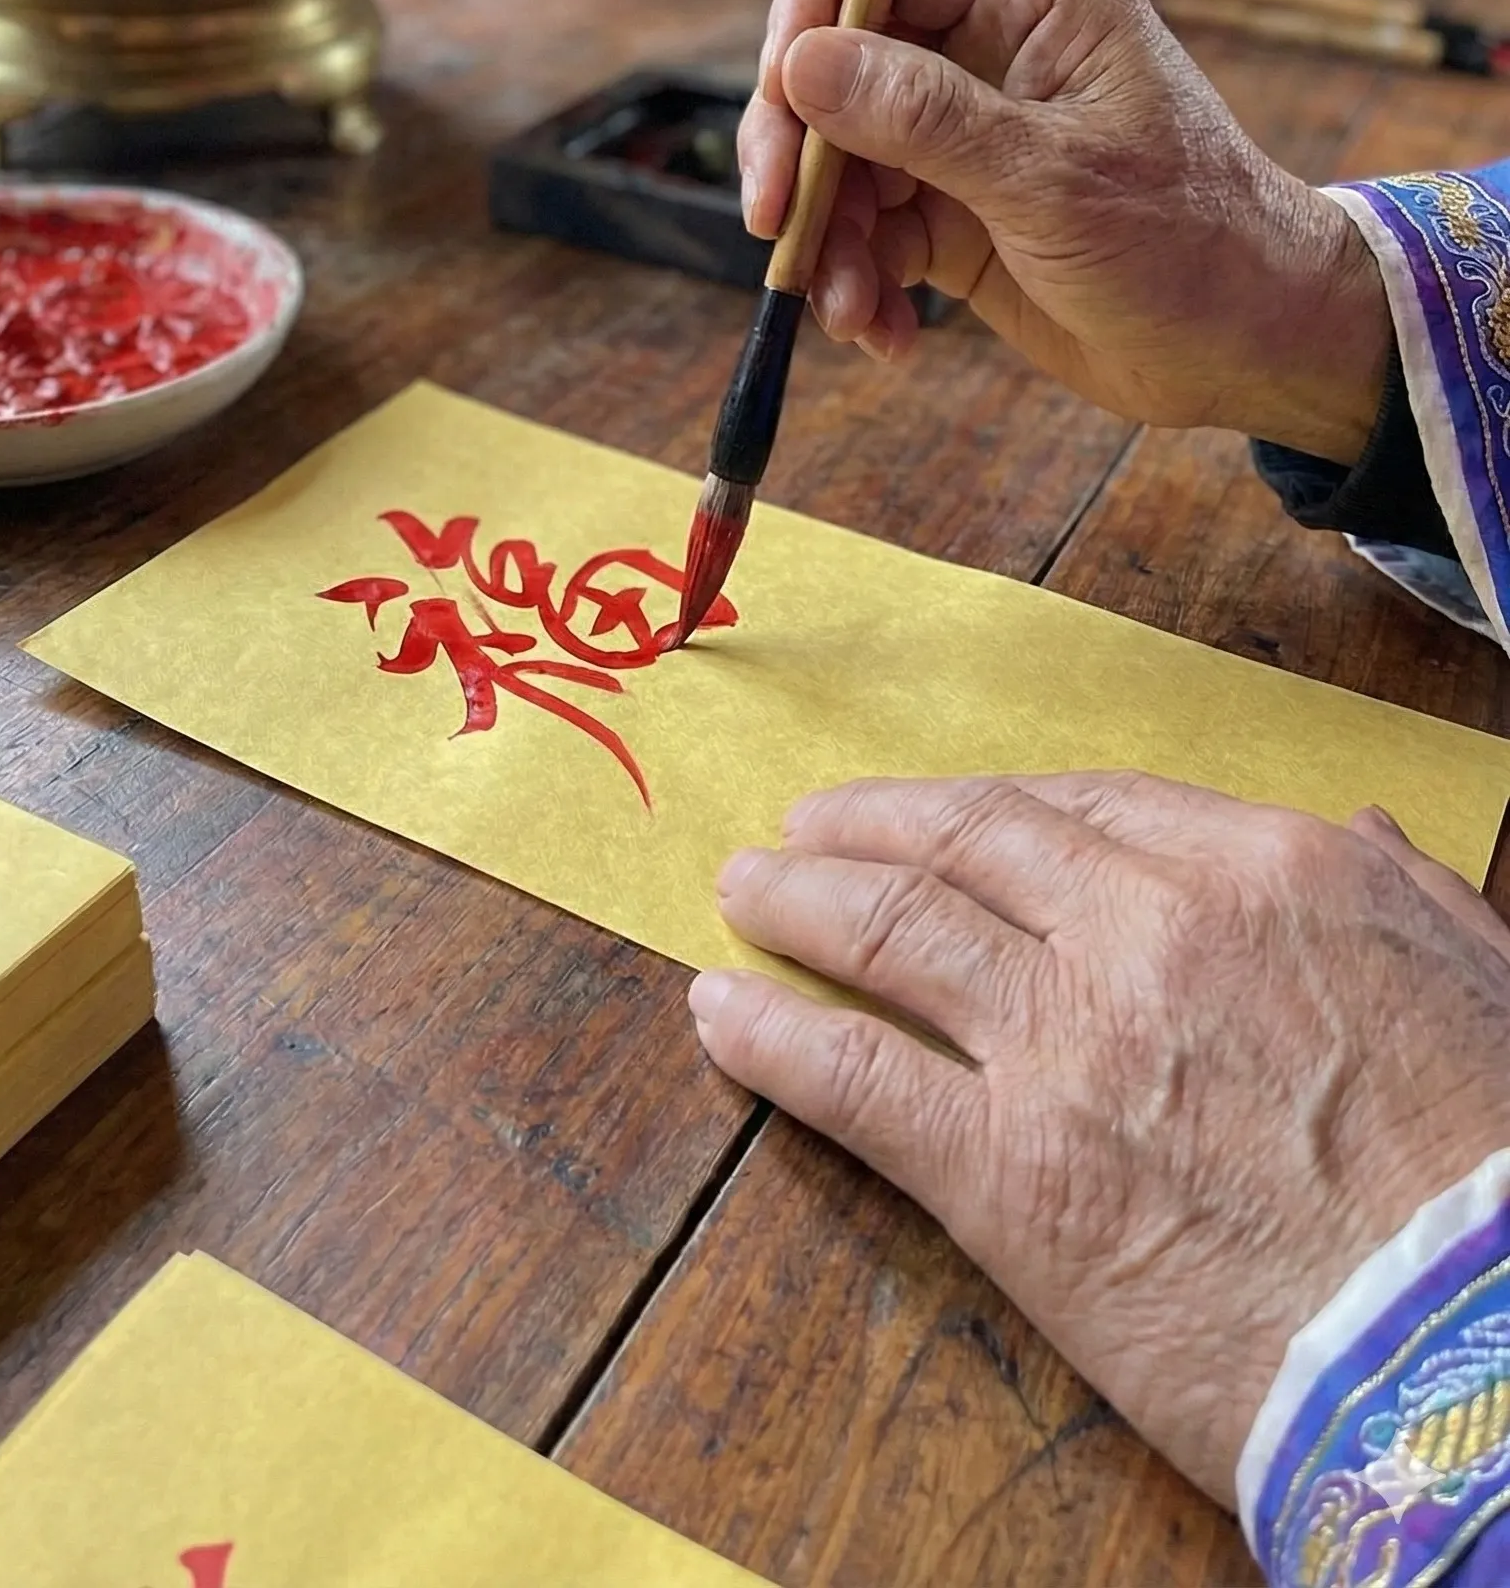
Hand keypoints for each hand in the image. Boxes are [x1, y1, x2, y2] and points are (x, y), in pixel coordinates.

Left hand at [689, 775, 1509, 1506]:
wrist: (1474, 1346)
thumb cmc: (1494, 1171)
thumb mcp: (1478, 978)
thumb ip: (1399, 891)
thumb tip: (1353, 832)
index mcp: (1256, 871)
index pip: (1082, 807)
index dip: (986, 807)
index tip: (938, 814)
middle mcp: (1142, 930)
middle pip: (964, 846)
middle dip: (868, 828)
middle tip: (805, 828)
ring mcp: (1064, 1045)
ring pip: (891, 934)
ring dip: (799, 902)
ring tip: (744, 891)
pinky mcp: (1007, 1171)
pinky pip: (854, 1076)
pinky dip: (771, 1035)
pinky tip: (720, 1012)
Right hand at [738, 0, 1389, 462]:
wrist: (1250, 351)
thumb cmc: (1189, 243)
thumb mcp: (1052, 180)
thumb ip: (925, 118)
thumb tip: (805, 61)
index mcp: (1036, 3)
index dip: (817, 4)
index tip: (777, 89)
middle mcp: (992, 56)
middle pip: (843, 64)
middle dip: (800, 149)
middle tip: (775, 223)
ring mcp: (968, 140)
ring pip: (845, 160)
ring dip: (830, 239)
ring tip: (850, 310)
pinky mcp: (956, 218)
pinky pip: (871, 234)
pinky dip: (860, 283)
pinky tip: (885, 334)